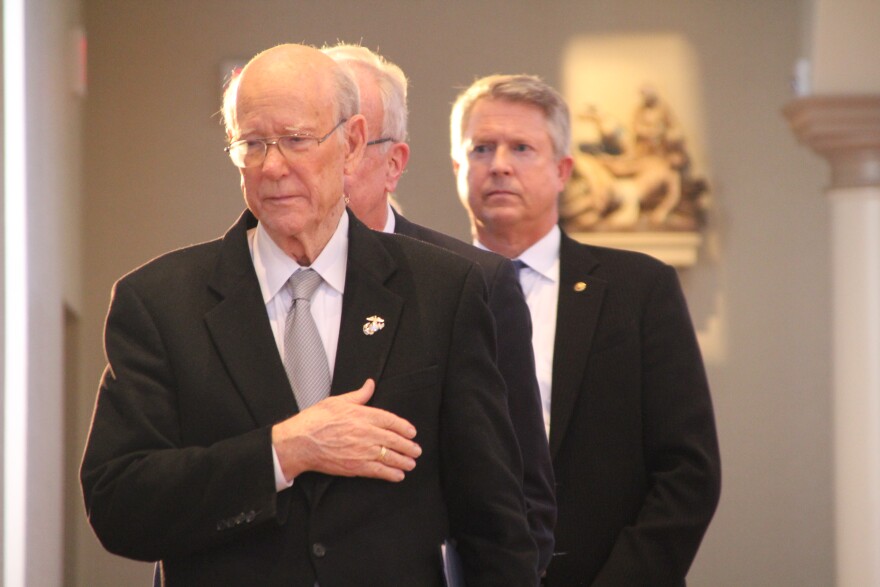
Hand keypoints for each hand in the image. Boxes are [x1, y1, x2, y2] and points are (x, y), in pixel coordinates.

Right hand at [271, 379, 420, 481]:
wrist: (300, 442)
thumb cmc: (316, 420)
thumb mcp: (338, 401)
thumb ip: (359, 395)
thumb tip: (370, 384)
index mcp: (363, 415)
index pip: (391, 420)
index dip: (404, 427)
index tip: (412, 432)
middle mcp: (366, 433)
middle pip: (394, 440)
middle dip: (408, 446)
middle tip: (416, 450)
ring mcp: (362, 451)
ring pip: (389, 457)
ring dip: (403, 461)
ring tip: (411, 464)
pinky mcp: (355, 466)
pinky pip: (378, 471)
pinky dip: (390, 474)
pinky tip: (398, 475)